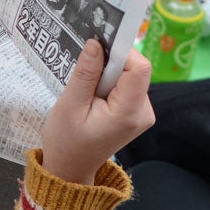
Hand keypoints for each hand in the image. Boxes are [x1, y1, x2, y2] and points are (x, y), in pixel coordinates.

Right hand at [39, 40, 153, 186]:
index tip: (96, 48)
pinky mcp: (135, 111)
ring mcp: (142, 112)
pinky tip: (92, 95)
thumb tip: (96, 42)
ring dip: (106, 75)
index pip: (138, 68)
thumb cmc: (66, 140)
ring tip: (86, 92)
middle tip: (84, 76)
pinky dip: (109, 83)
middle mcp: (143, 111)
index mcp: (129, 112)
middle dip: (109, 65)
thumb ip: (85, 73)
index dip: (120, 52)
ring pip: (129, 75)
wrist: (70, 168)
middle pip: (134, 69)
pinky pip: (126, 85)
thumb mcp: (70, 105)